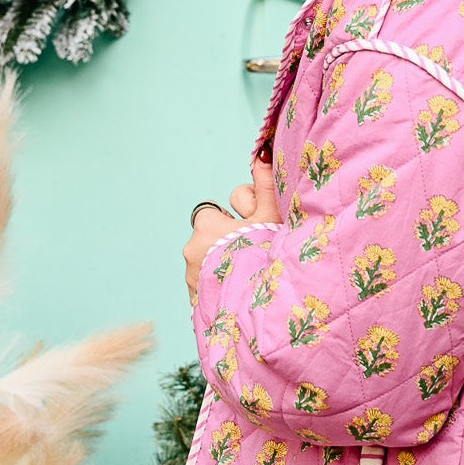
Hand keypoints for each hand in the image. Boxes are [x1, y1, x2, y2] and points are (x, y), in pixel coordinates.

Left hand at [183, 158, 279, 297]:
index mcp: (206, 226)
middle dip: (226, 244)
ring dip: (222, 266)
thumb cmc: (267, 256)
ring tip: (246, 277)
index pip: (212, 213)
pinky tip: (238, 292)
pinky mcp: (194, 300)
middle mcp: (191, 250)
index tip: (249, 234)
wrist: (263, 309)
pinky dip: (219, 286)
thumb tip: (261, 155)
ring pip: (207, 262)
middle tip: (250, 255)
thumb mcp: (272, 216)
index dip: (233, 222)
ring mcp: (191, 278)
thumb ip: (265, 185)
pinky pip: (205, 285)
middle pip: (209, 239)